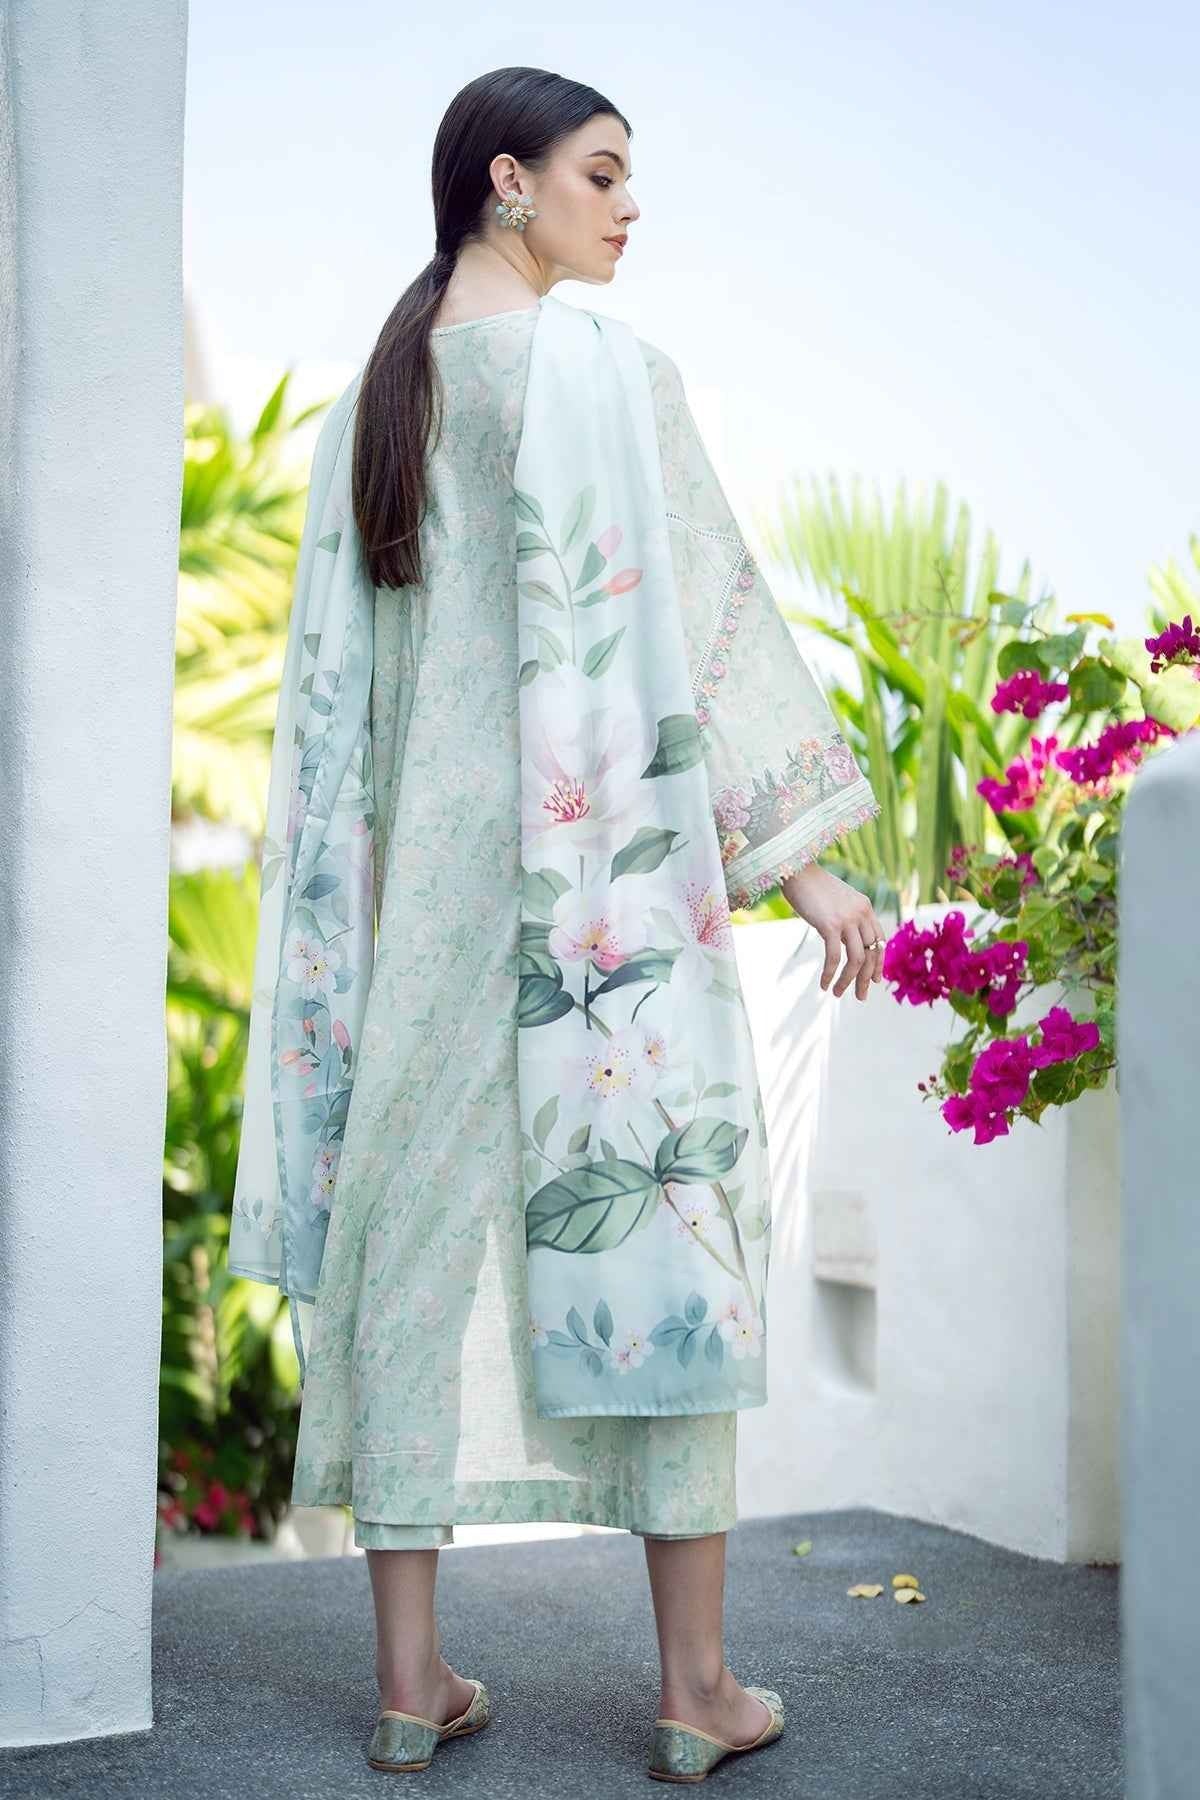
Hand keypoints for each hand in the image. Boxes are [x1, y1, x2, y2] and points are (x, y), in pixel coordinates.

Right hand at [778, 863, 886, 1000]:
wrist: (796, 870)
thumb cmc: (812, 887)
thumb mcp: (838, 901)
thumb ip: (847, 919)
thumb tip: (845, 943)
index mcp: (865, 907)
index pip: (880, 941)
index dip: (879, 963)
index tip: (874, 980)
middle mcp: (861, 913)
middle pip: (871, 954)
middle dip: (866, 979)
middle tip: (860, 996)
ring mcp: (847, 919)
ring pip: (856, 960)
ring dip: (848, 981)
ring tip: (839, 993)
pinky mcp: (830, 925)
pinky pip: (834, 957)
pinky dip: (831, 974)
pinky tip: (825, 984)